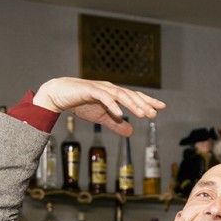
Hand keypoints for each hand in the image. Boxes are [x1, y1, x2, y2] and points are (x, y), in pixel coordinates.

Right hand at [34, 77, 164, 136]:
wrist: (59, 95)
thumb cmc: (80, 103)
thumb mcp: (101, 118)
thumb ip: (116, 124)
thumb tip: (132, 132)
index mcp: (114, 94)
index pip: (134, 97)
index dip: (148, 102)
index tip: (161, 108)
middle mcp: (110, 88)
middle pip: (131, 95)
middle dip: (144, 104)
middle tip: (155, 113)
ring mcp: (100, 88)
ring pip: (120, 95)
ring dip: (132, 104)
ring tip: (143, 114)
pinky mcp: (90, 90)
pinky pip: (104, 97)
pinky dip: (113, 104)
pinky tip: (120, 112)